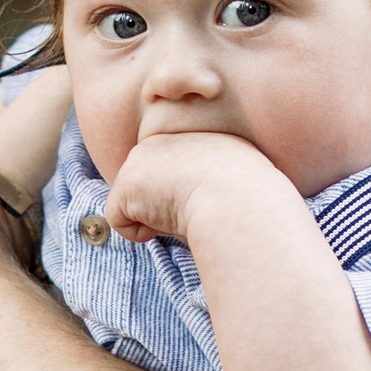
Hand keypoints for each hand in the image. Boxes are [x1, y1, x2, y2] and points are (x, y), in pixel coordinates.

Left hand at [103, 130, 285, 243]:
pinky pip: (120, 222)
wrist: (241, 200)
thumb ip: (207, 181)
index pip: (173, 176)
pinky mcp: (126, 182)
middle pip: (149, 190)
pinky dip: (142, 233)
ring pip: (136, 205)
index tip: (214, 200)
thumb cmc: (250, 201)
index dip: (187, 197)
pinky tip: (172, 220)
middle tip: (201, 205)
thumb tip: (188, 205)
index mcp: (192, 137)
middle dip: (167, 206)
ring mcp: (140, 158)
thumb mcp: (235, 180)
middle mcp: (162, 139)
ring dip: (159, 219)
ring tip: (188, 210)